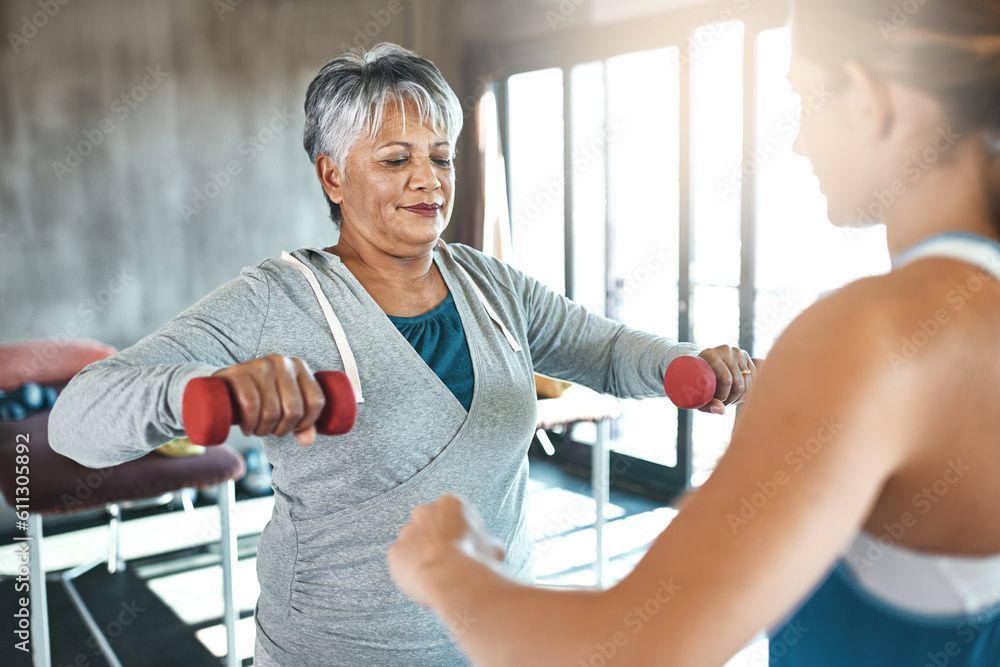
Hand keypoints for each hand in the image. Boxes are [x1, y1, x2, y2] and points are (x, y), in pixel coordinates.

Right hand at [211, 353, 325, 445]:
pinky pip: (250, 405)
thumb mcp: (284, 406)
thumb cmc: (260, 397)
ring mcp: (259, 366)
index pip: (316, 401)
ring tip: (258, 430)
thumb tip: (308, 440)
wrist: (224, 387)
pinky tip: (247, 428)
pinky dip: (250, 423)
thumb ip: (302, 423)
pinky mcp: (238, 373)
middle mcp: (281, 362)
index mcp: (299, 366)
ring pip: (271, 410)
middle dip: (282, 429)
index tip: (293, 427)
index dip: (306, 423)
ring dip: (264, 429)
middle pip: (294, 409)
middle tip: (270, 431)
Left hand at [389, 494, 504, 607]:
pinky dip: (411, 572)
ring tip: (438, 576)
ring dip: (422, 556)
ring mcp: (407, 531)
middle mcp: (425, 511)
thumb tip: (493, 552)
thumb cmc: (476, 560)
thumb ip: (486, 544)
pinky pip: (402, 562)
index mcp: (450, 503)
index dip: (458, 534)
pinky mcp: (395, 552)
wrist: (452, 576)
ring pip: (413, 544)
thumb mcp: (493, 548)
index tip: (463, 548)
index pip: (451, 514)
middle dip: (435, 539)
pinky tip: (425, 583)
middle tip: (448, 560)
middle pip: (428, 523)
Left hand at [697, 345, 756, 414]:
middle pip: (738, 382)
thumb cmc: (697, 384)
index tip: (718, 401)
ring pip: (747, 382)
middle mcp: (725, 350)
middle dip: (732, 398)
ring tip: (729, 399)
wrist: (701, 367)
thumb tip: (722, 411)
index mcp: (710, 354)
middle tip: (724, 403)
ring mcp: (738, 352)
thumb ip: (708, 405)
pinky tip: (736, 394)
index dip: (724, 395)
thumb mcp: (699, 395)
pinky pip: (754, 378)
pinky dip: (747, 391)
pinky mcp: (746, 357)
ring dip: (740, 396)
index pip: (726, 379)